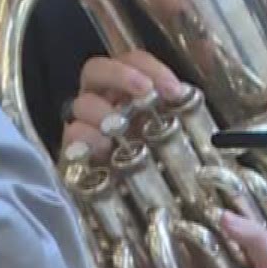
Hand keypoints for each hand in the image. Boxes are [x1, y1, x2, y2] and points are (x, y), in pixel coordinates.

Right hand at [60, 50, 184, 159]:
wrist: (136, 207)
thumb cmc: (158, 163)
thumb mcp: (177, 135)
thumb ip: (181, 115)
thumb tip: (195, 104)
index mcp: (128, 90)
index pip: (133, 60)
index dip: (151, 68)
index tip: (173, 90)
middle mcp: (104, 100)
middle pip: (95, 69)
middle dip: (119, 75)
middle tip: (143, 92)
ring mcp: (86, 124)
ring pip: (81, 103)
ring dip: (101, 110)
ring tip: (119, 126)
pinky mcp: (75, 150)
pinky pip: (70, 137)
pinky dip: (82, 139)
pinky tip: (98, 148)